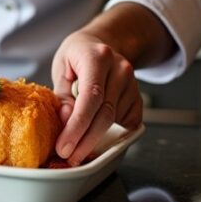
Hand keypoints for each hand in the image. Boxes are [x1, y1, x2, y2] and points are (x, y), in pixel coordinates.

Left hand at [51, 31, 141, 164]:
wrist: (101, 44)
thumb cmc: (77, 56)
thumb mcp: (61, 68)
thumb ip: (63, 95)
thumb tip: (66, 121)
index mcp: (97, 57)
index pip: (90, 97)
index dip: (77, 126)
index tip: (64, 147)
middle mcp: (120, 68)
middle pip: (105, 114)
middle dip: (85, 141)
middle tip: (69, 157)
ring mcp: (132, 83)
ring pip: (114, 120)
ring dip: (94, 138)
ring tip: (76, 144)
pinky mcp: (138, 96)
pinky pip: (126, 122)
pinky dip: (111, 131)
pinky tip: (96, 130)